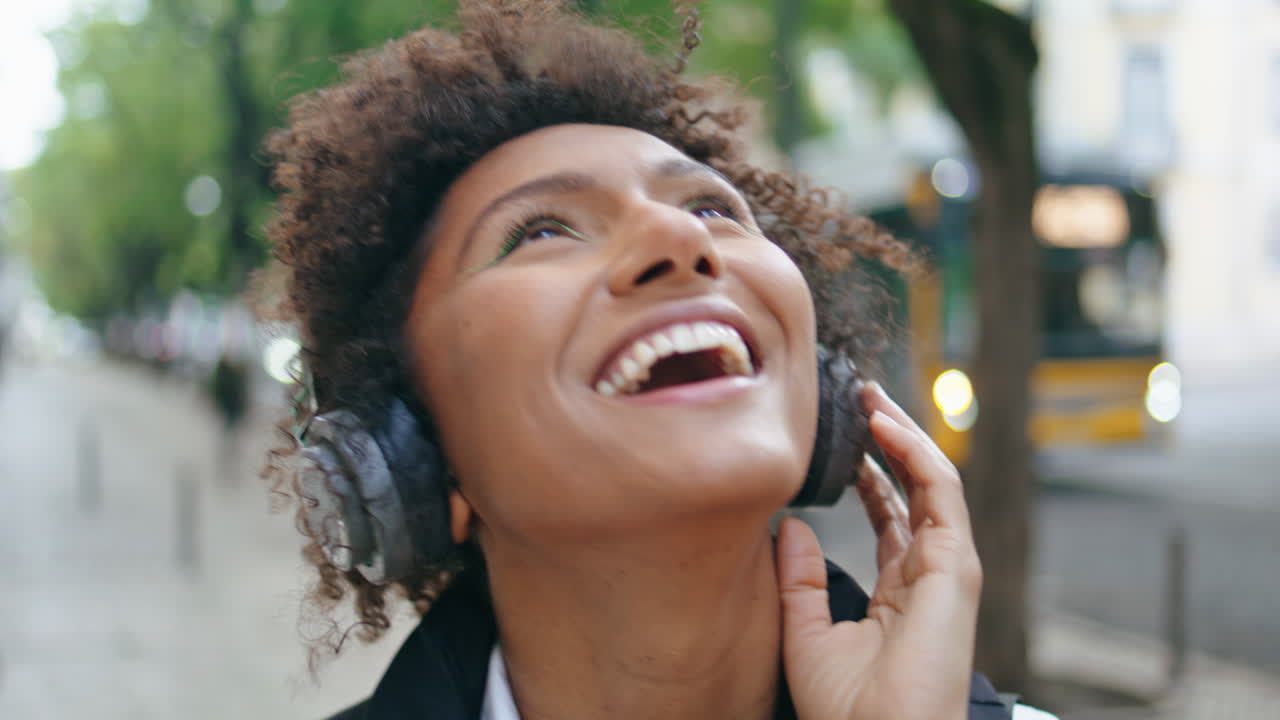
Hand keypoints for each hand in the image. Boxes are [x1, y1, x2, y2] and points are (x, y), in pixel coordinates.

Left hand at [777, 382, 982, 719]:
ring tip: (869, 397)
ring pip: (932, 482)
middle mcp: (928, 576)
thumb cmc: (846, 711)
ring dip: (903, 434)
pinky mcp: (955, 567)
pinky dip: (914, 453)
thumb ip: (800, 580)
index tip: (842, 442)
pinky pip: (940, 493)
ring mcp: (947, 570)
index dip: (870, 475)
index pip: (890, 517)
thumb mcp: (805, 635)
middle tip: (860, 398)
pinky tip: (883, 426)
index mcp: (899, 592)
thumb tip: (791, 527)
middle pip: (915, 490)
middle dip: (890, 441)